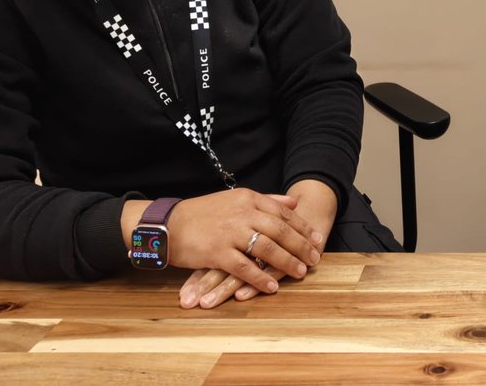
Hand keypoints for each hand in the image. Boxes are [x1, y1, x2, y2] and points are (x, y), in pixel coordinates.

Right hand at [124, 188, 321, 299]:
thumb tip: (294, 203)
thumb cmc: (203, 213)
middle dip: (301, 246)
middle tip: (315, 258)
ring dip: (286, 262)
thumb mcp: (235, 199)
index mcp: (248, 199)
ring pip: (267, 249)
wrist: (168, 224)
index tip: (316, 238)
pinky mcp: (217, 252)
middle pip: (280, 230)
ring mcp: (230, 233)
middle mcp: (242, 213)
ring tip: (301, 272)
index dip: (302, 227)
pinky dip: (260, 278)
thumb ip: (266, 200)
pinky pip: (244, 268)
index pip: (283, 213)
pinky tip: (272, 287)